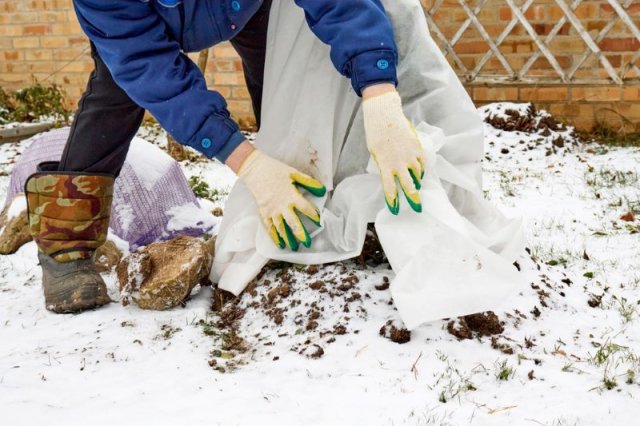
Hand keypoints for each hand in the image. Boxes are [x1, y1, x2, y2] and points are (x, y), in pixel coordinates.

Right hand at [234, 148, 325, 250]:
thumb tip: (322, 190)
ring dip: (288, 238)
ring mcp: (271, 210)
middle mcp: (281, 205)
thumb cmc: (276, 170)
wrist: (254, 169)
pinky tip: (280, 244)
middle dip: (300, 234)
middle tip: (307, 243)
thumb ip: (308, 183)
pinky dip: (274, 236)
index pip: (305, 208)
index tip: (319, 221)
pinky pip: (269, 227)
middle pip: (293, 222)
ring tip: (294, 247)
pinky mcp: (263, 212)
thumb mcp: (293, 173)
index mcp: (291, 195)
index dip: (314, 215)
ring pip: (280, 228)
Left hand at [362, 87, 425, 213]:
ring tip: (417, 187)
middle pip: (408, 187)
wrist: (385, 115)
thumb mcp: (375, 153)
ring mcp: (409, 155)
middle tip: (417, 208)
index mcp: (385, 165)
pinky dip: (421, 170)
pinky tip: (420, 173)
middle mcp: (398, 163)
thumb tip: (392, 175)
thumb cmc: (376, 134)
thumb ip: (384, 165)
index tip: (395, 210)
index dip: (392, 201)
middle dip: (413, 199)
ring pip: (417, 175)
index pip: (389, 188)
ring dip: (417, 183)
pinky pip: (422, 164)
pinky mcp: (417, 148)